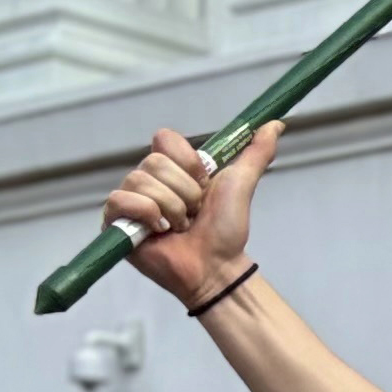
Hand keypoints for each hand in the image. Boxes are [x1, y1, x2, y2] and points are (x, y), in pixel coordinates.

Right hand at [105, 124, 283, 308]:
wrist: (216, 267)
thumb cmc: (226, 230)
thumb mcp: (241, 183)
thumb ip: (257, 153)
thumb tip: (276, 123)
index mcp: (172, 167)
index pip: (165, 138)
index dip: (187, 163)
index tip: (203, 184)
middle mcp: (148, 179)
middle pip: (155, 162)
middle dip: (184, 193)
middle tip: (193, 215)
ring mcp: (130, 200)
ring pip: (141, 182)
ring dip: (171, 209)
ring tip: (178, 228)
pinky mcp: (116, 221)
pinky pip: (121, 200)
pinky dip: (146, 215)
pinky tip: (158, 233)